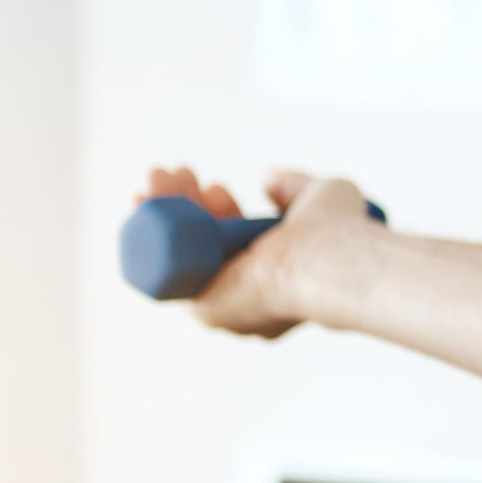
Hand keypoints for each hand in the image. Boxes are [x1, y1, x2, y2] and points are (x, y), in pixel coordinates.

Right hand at [136, 164, 377, 337]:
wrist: (325, 259)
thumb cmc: (338, 231)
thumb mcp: (322, 195)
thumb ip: (294, 189)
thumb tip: (269, 180)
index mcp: (278, 275)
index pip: (238, 245)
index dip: (219, 212)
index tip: (213, 184)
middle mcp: (252, 296)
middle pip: (204, 248)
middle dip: (186, 205)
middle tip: (176, 173)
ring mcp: (227, 306)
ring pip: (185, 255)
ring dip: (165, 212)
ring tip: (157, 175)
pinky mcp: (206, 309)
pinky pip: (168, 271)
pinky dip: (152, 233)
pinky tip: (143, 199)